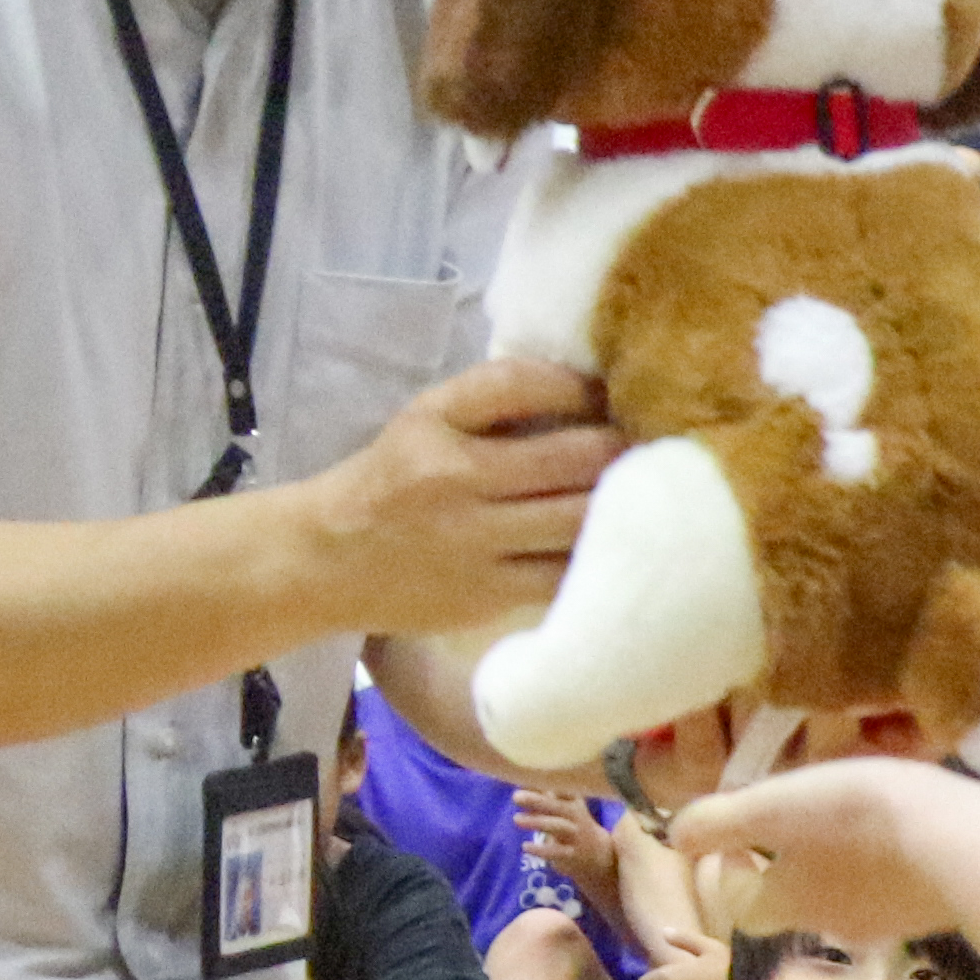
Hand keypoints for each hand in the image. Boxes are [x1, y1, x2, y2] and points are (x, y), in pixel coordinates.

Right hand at [305, 358, 620, 634]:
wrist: (325, 562)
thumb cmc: (392, 482)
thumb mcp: (425, 419)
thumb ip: (496, 399)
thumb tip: (594, 389)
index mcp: (434, 423)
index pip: (522, 384)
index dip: (580, 385)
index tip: (608, 393)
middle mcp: (453, 479)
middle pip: (573, 457)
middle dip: (623, 449)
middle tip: (655, 449)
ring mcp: (472, 543)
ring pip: (578, 520)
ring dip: (623, 506)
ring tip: (648, 496)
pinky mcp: (486, 594)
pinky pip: (564, 574)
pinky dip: (594, 558)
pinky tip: (613, 547)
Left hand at [511, 784, 624, 899]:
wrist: (598, 853)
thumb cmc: (572, 823)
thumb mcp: (564, 806)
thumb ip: (545, 794)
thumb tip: (521, 779)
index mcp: (573, 801)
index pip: (562, 788)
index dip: (546, 782)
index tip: (528, 776)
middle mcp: (575, 816)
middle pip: (558, 806)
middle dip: (538, 800)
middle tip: (516, 796)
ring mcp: (574, 835)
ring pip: (557, 827)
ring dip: (536, 822)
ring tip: (516, 819)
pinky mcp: (571, 854)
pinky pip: (555, 852)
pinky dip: (540, 850)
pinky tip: (525, 846)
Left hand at [662, 755, 978, 951]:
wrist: (969, 849)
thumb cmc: (862, 820)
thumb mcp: (778, 806)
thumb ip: (721, 822)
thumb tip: (674, 835)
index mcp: (789, 902)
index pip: (741, 906)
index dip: (731, 873)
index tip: (740, 837)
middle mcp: (835, 924)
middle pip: (795, 901)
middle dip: (790, 863)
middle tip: (802, 815)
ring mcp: (891, 922)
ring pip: (848, 894)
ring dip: (841, 861)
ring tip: (856, 813)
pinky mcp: (935, 911)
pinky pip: (898, 888)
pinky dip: (890, 864)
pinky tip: (907, 831)